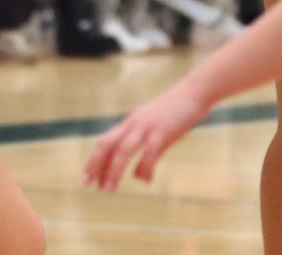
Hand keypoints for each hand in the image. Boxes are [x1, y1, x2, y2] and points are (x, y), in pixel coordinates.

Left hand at [84, 80, 209, 191]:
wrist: (194, 91)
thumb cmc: (176, 113)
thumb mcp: (158, 133)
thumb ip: (147, 155)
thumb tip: (139, 177)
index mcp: (131, 123)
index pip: (105, 142)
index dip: (94, 161)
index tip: (86, 180)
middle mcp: (134, 123)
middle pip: (107, 143)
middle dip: (95, 164)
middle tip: (87, 185)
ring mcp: (147, 126)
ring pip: (123, 149)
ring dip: (113, 170)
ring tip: (109, 190)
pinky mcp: (162, 130)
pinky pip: (149, 152)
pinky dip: (145, 168)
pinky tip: (146, 180)